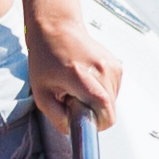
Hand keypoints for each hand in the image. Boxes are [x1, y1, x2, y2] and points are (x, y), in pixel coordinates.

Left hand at [24, 0, 124, 130]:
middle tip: (73, 100)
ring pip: (113, 101)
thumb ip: (57, 117)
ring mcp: (112, 66)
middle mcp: (102, 69)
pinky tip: (86, 80)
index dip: (98, 123)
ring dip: (97, 102)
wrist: (57, 28)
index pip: (105, 109)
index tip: (85, 121)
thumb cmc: (46, 57)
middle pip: (110, 109)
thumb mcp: (42, 93)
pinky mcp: (117, 66)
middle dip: (93, 112)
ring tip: (78, 88)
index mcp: (81, 76)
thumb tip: (72, 130)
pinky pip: (114, 91)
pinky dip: (101, 92)